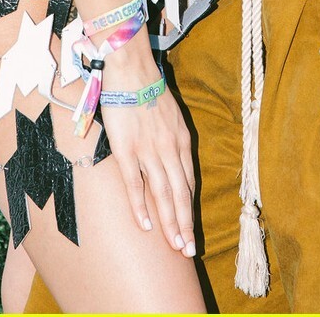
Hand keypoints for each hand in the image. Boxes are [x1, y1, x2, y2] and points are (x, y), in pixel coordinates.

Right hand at [103, 72, 196, 256]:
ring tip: (175, 246)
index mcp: (182, 140)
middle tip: (188, 250)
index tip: (192, 229)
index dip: (190, 207)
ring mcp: (149, 151)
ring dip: (170, 223)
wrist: (131, 69)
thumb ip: (172, 137)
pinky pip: (137, 184)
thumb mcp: (170, 115)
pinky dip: (142, 207)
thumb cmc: (148, 89)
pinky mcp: (128, 150)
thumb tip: (170, 156)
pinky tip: (147, 226)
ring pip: (164, 194)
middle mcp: (170, 149)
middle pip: (181, 193)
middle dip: (185, 224)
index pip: (189, 182)